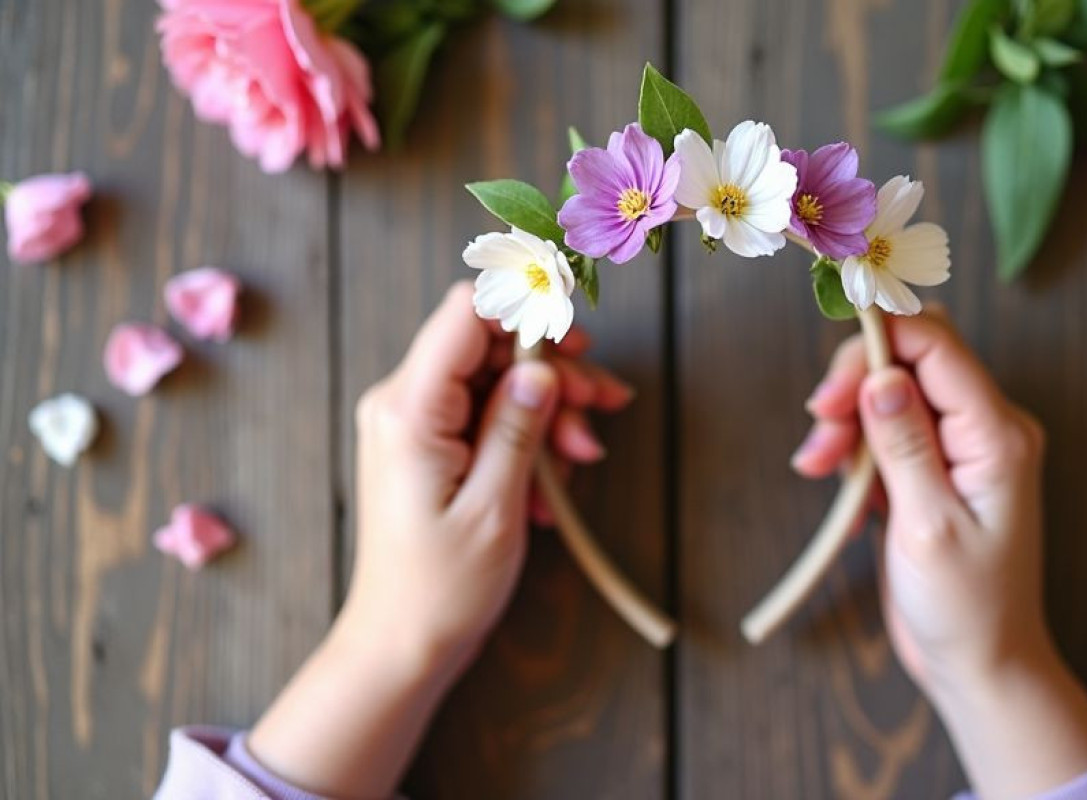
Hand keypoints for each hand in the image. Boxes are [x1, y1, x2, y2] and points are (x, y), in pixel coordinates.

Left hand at [343, 281, 632, 672]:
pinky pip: (487, 415)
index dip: (527, 312)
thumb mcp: (495, 506)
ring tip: (580, 459)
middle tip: (601, 407)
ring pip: (497, 380)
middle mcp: (402, 402)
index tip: (578, 341)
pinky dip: (528, 438)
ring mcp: (414, 422)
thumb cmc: (441, 587)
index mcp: (409, 409)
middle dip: (553, 372)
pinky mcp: (429, 444)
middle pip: (491, 344)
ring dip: (549, 411)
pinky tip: (550, 484)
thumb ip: (517, 425)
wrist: (402, 641)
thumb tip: (541, 367)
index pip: (467, 314)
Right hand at [793, 307, 1047, 686]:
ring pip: (890, 391)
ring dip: (846, 419)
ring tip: (818, 466)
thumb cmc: (966, 607)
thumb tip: (881, 375)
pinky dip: (854, 447)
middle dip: (854, 383)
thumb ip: (906, 444)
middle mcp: (985, 429)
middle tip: (818, 432)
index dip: (877, 344)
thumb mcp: (929, 526)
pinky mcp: (933, 468)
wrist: (979, 662)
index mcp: (998, 435)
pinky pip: (887, 429)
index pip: (936, 345)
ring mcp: (960, 447)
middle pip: (910, 358)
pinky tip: (841, 484)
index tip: (828, 387)